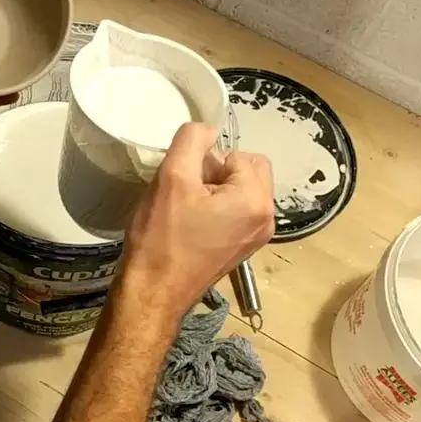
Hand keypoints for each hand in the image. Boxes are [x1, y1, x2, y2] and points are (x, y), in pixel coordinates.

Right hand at [121, 122, 274, 317]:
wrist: (153, 292)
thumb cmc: (162, 238)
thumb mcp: (172, 177)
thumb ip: (192, 140)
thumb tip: (208, 129)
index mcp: (256, 200)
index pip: (238, 154)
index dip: (208, 162)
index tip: (186, 184)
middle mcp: (266, 218)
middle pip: (248, 170)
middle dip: (217, 172)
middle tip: (187, 194)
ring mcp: (256, 236)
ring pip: (240, 190)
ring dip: (214, 190)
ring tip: (187, 210)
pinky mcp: (242, 248)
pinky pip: (236, 211)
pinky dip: (216, 209)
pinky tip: (191, 224)